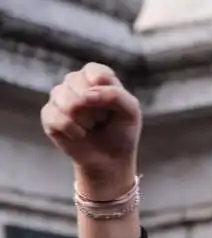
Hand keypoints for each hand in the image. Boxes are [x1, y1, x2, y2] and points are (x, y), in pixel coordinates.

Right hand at [41, 62, 141, 198]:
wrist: (110, 159)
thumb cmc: (122, 131)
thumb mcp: (131, 111)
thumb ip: (115, 95)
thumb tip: (85, 96)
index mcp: (97, 76)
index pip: (94, 72)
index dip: (103, 90)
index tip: (112, 106)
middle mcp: (76, 83)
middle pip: (77, 83)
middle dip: (95, 108)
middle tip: (102, 119)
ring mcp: (60, 97)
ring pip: (66, 100)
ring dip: (85, 120)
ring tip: (91, 126)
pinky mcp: (49, 114)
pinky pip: (56, 117)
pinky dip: (73, 131)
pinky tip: (80, 135)